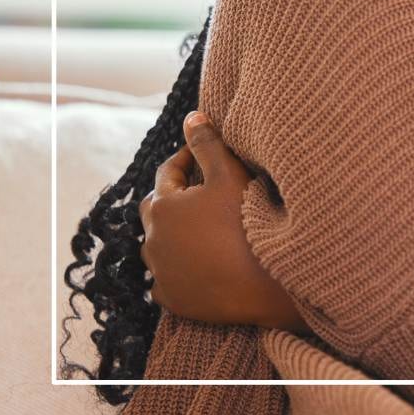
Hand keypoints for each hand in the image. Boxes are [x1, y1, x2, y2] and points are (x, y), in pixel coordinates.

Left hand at [139, 112, 309, 333]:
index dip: (188, 160)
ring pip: (161, 244)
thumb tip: (191, 117)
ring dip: (176, 233)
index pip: (169, 173)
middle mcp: (152, 240)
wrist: (262, 283)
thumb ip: (207, 144)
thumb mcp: (229, 175)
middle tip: (204, 192)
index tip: (207, 156)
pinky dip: (180, 267)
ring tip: (204, 228)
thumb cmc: (245, 224)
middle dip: (177, 197)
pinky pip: (169, 278)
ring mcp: (159, 272)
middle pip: (159, 209)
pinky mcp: (171, 298)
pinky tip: (202, 261)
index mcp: (162, 207)